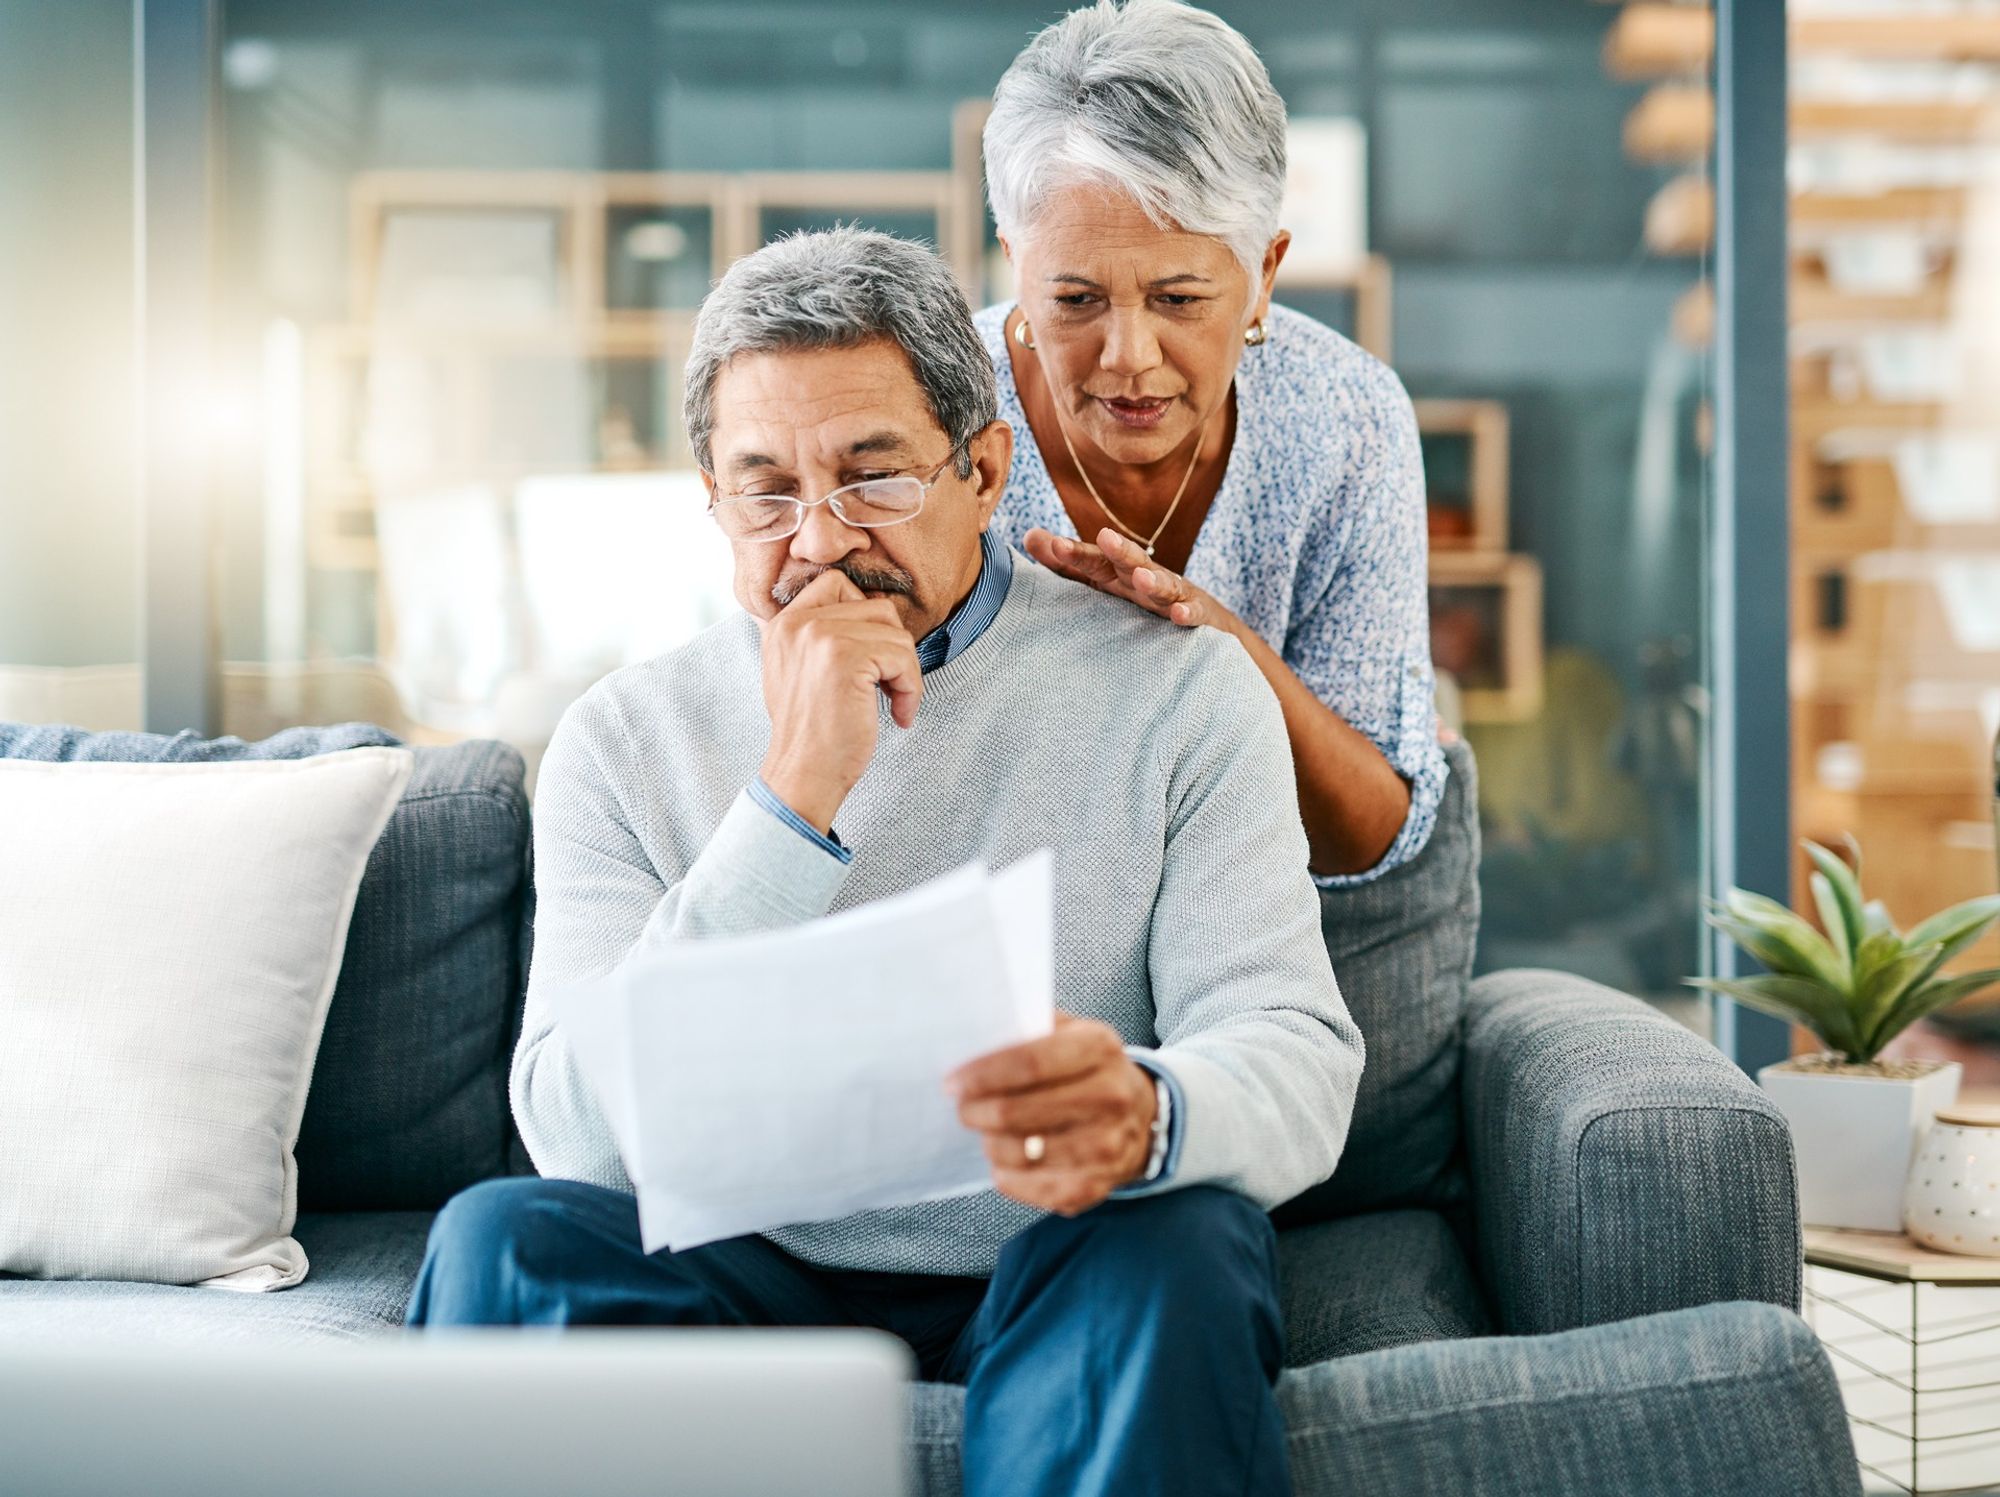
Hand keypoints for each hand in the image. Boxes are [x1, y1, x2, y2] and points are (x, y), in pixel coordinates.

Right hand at [758, 568, 921, 832]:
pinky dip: (911, 687)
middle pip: (876, 607)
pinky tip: (899, 715)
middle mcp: (797, 621)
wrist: (803, 774)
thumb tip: (871, 610)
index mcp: (783, 622)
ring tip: (893, 702)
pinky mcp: (844, 656)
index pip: (838, 583)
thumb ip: (819, 636)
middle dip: (892, 647)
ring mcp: (820, 635)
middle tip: (887, 685)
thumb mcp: (799, 671)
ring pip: (894, 630)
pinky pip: (901, 655)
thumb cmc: (811, 732)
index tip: (871, 661)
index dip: (866, 616)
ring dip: (904, 670)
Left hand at [946, 1013, 1157, 1215]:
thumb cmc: (1089, 1069)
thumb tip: (975, 1036)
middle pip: (1017, 1112)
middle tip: (963, 1108)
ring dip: (991, 1144)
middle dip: (976, 1111)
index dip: (983, 1074)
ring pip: (1022, 1153)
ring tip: (986, 1133)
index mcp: (1100, 1048)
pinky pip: (1036, 1189)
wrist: (1143, 1116)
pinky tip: (1004, 1164)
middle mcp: (1111, 1096)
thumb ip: (1029, 1029)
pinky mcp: (1097, 1185)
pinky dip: (1010, 1178)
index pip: (1030, 1062)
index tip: (954, 1082)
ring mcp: (1108, 1145)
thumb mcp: (1071, 1033)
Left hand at [1022, 525, 1220, 629]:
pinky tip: (1179, 615)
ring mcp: (1174, 597)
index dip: (1076, 554)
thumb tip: (1029, 535)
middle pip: (1131, 564)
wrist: (1205, 625)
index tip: (1052, 545)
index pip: (1094, 561)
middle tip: (1105, 536)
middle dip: (1120, 550)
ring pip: (1164, 587)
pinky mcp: (1199, 617)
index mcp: (1118, 575)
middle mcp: (1145, 581)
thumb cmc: (1142, 602)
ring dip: (1154, 582)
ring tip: (1142, 578)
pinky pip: (1193, 615)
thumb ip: (1066, 565)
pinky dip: (1188, 614)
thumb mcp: (1104, 583)